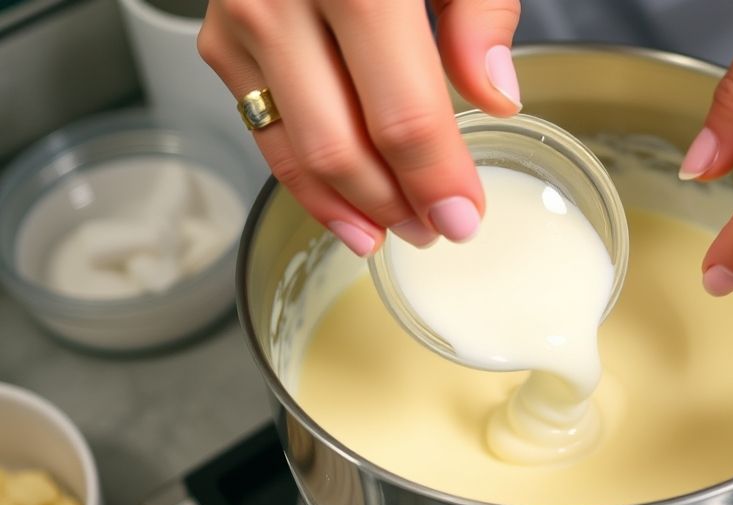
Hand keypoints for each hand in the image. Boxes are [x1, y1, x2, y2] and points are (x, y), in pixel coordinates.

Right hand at [199, 0, 521, 255]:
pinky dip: (301, 174)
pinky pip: (260, 126)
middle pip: (341, 145)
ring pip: (292, 148)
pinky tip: (340, 202)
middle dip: (394, 204)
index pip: (403, 114)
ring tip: (388, 235)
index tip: (464, 218)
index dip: (436, 179)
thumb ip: (478, 11)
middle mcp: (282, 2)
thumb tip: (495, 94)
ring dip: (345, 205)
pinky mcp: (219, 38)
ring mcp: (241, 21)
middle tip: (435, 231)